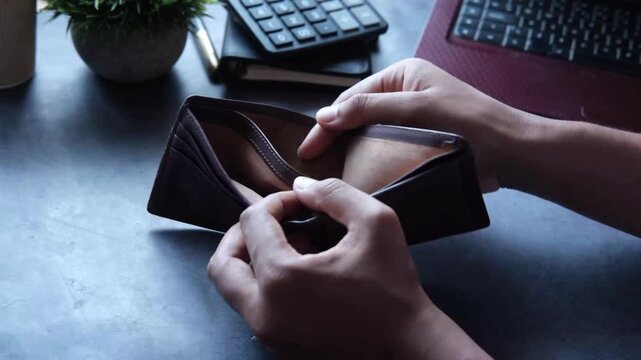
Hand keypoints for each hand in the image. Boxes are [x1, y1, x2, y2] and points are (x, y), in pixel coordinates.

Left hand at [208, 177, 489, 358]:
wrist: (407, 346)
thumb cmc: (394, 288)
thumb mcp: (376, 223)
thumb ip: (334, 193)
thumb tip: (301, 186)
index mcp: (280, 278)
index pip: (252, 223)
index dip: (276, 202)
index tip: (303, 203)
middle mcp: (263, 310)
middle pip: (223, 262)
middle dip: (244, 232)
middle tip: (276, 221)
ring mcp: (267, 332)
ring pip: (232, 287)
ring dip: (253, 257)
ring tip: (294, 245)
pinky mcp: (277, 343)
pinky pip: (251, 305)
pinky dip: (263, 281)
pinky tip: (301, 270)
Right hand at [297, 58, 534, 191]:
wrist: (511, 152)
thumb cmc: (470, 124)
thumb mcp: (416, 109)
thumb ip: (369, 109)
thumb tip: (326, 114)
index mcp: (402, 75)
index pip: (352, 98)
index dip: (327, 123)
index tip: (308, 149)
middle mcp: (404, 92)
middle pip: (357, 114)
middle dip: (335, 135)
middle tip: (313, 163)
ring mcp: (411, 116)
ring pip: (369, 132)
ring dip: (350, 149)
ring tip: (330, 170)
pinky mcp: (419, 138)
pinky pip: (385, 146)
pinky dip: (369, 158)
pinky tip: (358, 173)